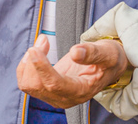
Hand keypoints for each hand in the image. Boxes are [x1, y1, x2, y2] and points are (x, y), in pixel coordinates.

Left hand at [16, 35, 132, 108]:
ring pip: (28, 84)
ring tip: (42, 42)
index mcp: (81, 91)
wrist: (109, 67)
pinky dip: (27, 65)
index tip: (34, 49)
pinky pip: (27, 81)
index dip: (42, 68)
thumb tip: (75, 52)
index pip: (55, 85)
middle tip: (43, 39)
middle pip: (36, 86)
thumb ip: (92, 53)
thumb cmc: (110, 60)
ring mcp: (54, 95)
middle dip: (34, 61)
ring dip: (29, 62)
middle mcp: (65, 98)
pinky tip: (38, 51)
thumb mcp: (108, 53)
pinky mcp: (47, 89)